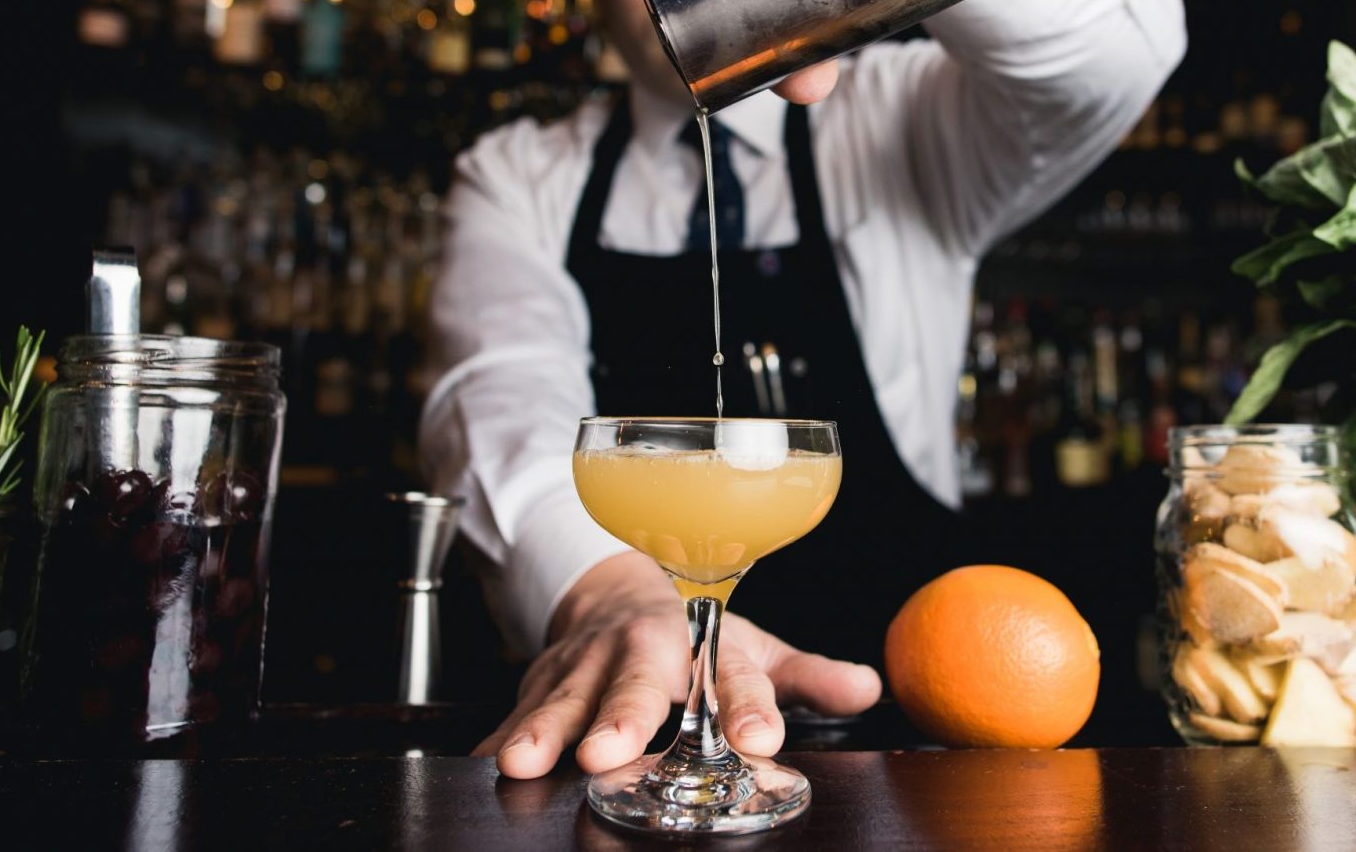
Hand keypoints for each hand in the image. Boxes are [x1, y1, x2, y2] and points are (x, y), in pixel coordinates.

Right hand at [476, 551, 881, 777]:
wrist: (616, 592)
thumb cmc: (693, 634)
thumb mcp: (754, 648)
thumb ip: (807, 677)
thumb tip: (870, 688)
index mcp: (704, 642)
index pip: (733, 675)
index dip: (749, 708)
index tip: (762, 740)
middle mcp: (643, 649)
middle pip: (636, 684)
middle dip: (623, 718)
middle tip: (610, 752)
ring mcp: (586, 664)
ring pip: (563, 697)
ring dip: (543, 730)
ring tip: (525, 763)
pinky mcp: (541, 680)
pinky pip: (515, 710)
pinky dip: (497, 735)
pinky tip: (486, 761)